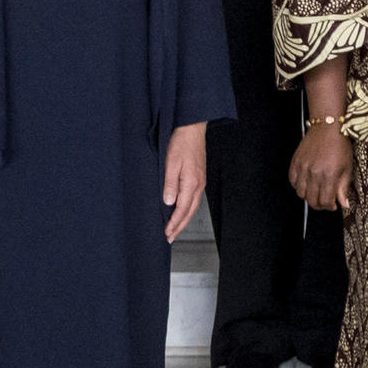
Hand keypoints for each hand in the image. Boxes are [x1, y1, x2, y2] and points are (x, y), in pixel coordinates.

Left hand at [161, 123, 208, 242]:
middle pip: (189, 212)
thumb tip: (168, 203)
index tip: (166, 233)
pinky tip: (182, 211)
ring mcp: (200, 182)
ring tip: (175, 228)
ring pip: (193, 207)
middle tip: (170, 237)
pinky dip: (187, 209)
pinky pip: (194, 199)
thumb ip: (170, 184)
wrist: (192, 129)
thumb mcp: (171, 163)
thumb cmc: (181, 143)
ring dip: (183, 219)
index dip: (174, 223)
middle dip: (179, 226)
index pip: (181, 210)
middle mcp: (198, 185)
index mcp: (191, 183)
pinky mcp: (199, 178)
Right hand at [289, 122, 352, 212]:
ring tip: (316, 192)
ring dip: (308, 196)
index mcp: (329, 176)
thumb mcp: (347, 168)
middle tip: (325, 201)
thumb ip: (343, 188)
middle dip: (319, 205)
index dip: (329, 207)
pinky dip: (298, 185)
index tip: (333, 205)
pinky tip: (306, 182)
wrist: (327, 127)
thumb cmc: (340, 146)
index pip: (325, 201)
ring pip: (300, 193)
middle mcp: (314, 173)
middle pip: (312, 200)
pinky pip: (292, 180)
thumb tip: (344, 204)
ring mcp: (303, 167)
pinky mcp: (296, 161)